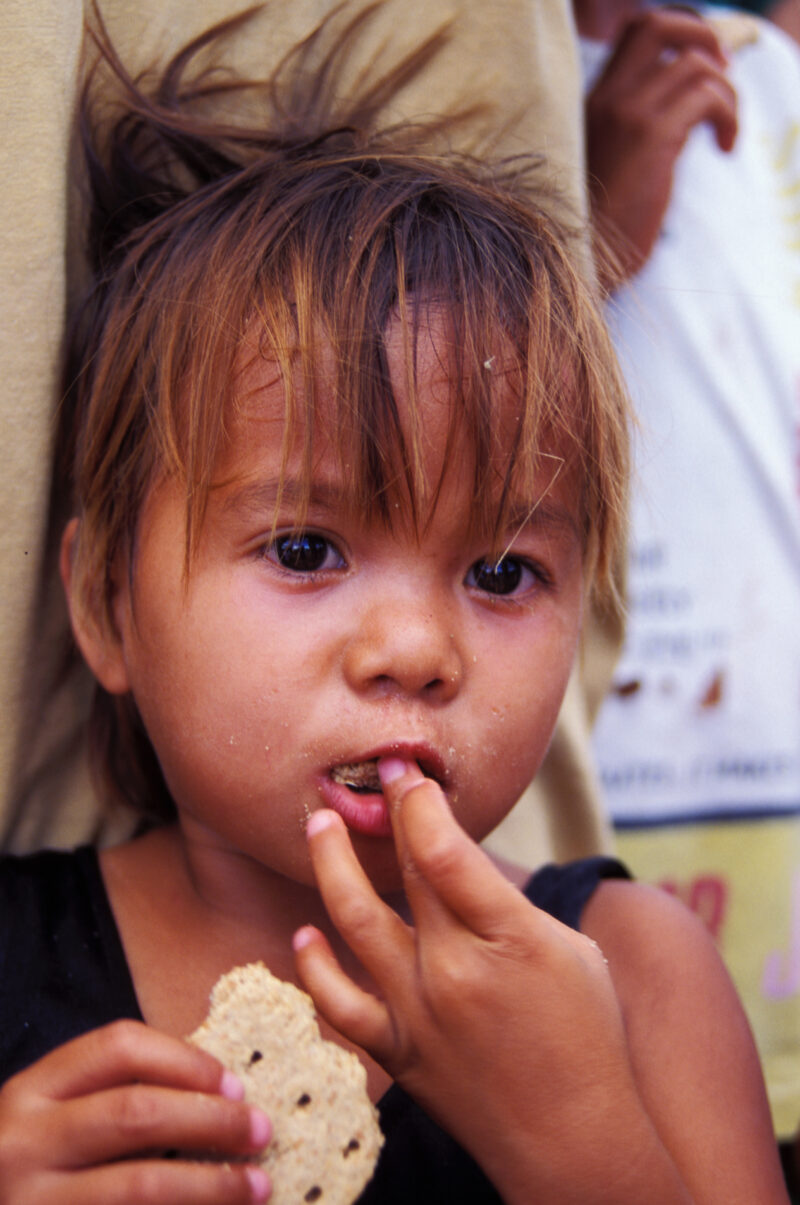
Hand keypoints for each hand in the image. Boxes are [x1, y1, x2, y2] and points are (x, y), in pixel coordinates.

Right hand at [0, 1021, 271, 1203]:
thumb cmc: (37, 1171)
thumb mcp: (56, 1121)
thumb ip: (114, 1099)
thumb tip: (219, 1095)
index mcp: (33, 1092)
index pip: (118, 1047)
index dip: (185, 1059)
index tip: (234, 1083)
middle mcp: (24, 1143)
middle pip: (136, 1112)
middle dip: (211, 1119)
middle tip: (261, 1130)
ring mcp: (31, 1203)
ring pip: (140, 1185)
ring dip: (212, 1185)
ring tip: (258, 1186)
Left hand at [295, 760, 688, 1203]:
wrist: (573, 1142)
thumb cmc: (588, 1037)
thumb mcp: (571, 951)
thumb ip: (507, 905)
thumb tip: (454, 860)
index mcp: (510, 940)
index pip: (445, 850)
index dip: (419, 802)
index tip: (407, 770)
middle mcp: (455, 972)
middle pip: (402, 873)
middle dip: (384, 813)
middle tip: (369, 776)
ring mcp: (419, 1014)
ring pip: (355, 924)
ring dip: (330, 867)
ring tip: (320, 825)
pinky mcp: (398, 1052)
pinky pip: (339, 1004)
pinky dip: (316, 967)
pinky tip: (305, 934)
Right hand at [586, 8, 737, 282]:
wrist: (576, 265)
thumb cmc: (592, 235)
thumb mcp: (609, 172)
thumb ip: (636, 137)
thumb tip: (681, 125)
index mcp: (591, 104)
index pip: (635, 33)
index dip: (676, 37)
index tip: (698, 72)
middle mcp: (606, 99)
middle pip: (657, 24)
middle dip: (701, 37)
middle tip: (720, 75)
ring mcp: (627, 114)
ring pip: (694, 61)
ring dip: (726, 90)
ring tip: (725, 131)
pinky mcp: (651, 137)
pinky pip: (707, 96)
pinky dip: (729, 114)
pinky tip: (724, 147)